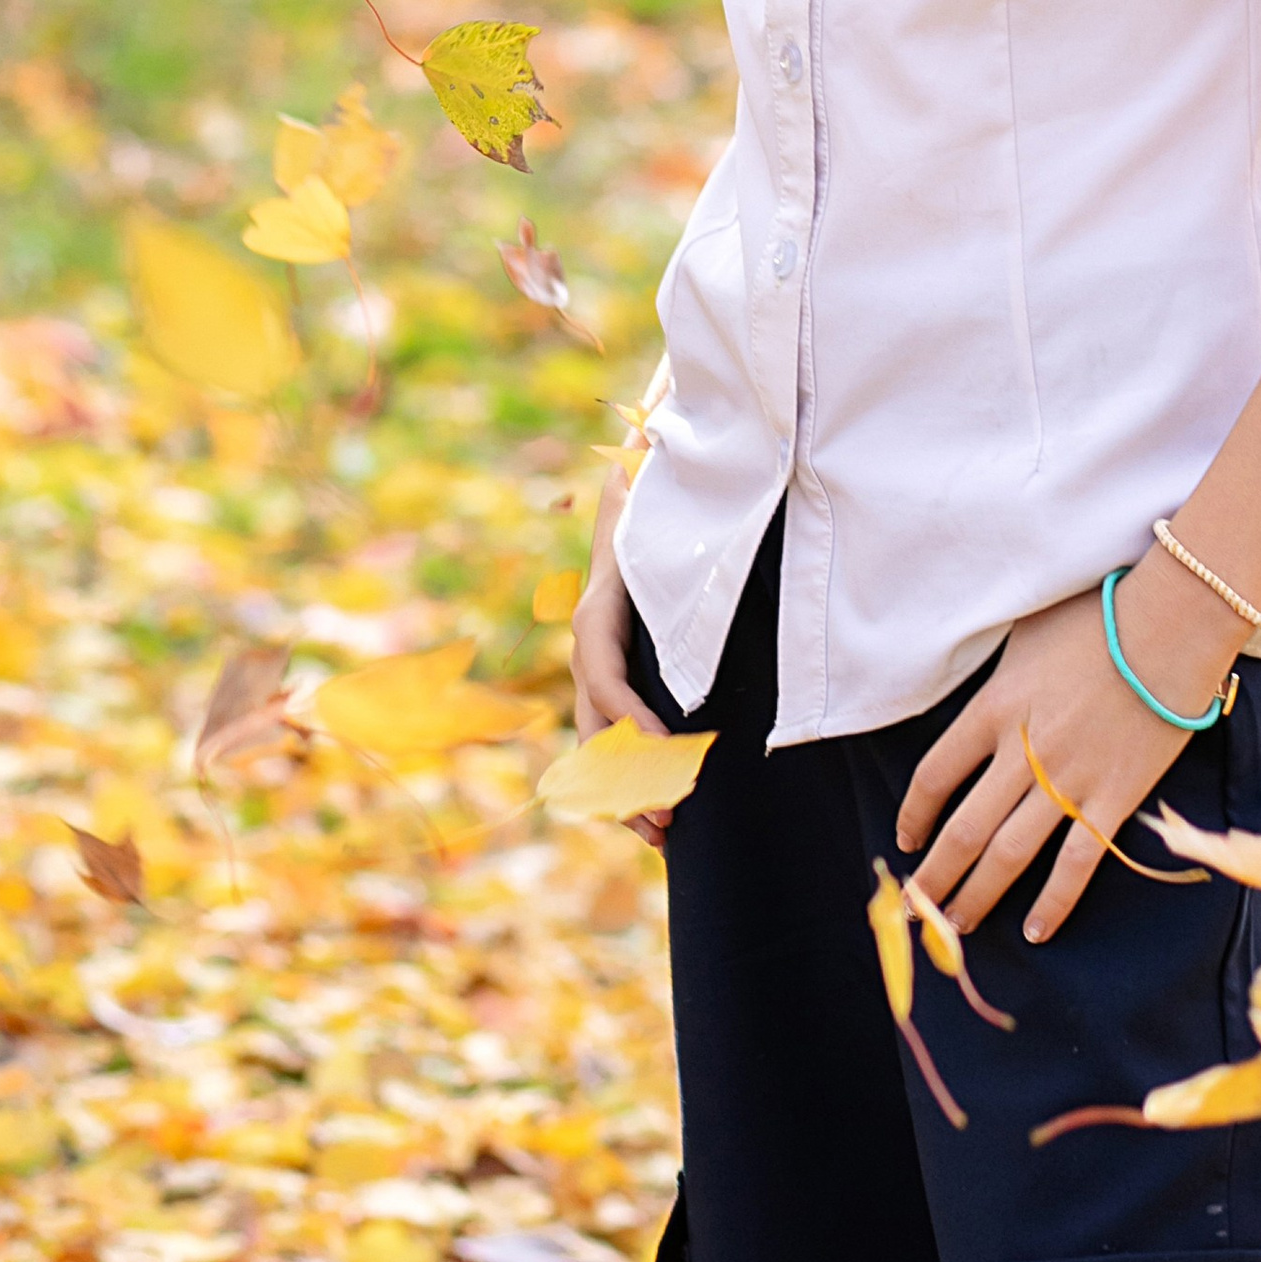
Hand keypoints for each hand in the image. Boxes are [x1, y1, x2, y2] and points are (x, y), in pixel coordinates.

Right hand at [570, 489, 675, 849]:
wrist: (649, 509)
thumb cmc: (665, 504)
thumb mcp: (658, 494)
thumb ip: (649, 471)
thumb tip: (647, 425)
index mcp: (602, 606)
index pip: (602, 667)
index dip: (628, 711)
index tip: (664, 747)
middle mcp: (594, 647)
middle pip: (593, 721)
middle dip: (625, 772)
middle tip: (666, 813)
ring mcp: (604, 673)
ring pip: (598, 747)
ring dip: (624, 793)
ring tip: (662, 835)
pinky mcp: (624, 691)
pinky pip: (615, 749)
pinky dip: (631, 789)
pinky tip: (659, 829)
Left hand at [894, 554, 1237, 942]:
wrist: (1169, 626)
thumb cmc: (1096, 617)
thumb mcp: (1024, 632)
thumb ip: (996, 674)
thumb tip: (974, 692)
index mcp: (992, 707)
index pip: (934, 775)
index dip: (914, 815)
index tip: (905, 839)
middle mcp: (1022, 751)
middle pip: (963, 829)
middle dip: (935, 877)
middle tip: (918, 909)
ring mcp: (1068, 780)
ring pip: (1009, 854)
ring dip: (979, 896)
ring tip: (958, 927)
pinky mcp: (1114, 799)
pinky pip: (1077, 863)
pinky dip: (1054, 902)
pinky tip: (1036, 932)